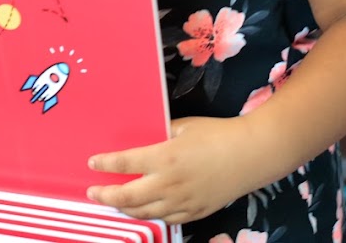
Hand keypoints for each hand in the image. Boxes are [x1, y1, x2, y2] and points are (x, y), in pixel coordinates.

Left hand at [86, 116, 267, 225]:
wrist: (252, 155)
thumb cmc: (218, 134)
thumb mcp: (184, 126)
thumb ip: (160, 133)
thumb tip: (145, 137)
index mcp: (164, 158)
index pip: (124, 164)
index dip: (104, 164)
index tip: (93, 162)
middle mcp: (169, 184)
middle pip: (127, 197)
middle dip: (105, 195)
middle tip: (94, 192)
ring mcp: (182, 202)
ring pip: (144, 213)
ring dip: (125, 209)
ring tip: (114, 202)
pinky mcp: (195, 212)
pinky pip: (166, 219)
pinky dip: (150, 216)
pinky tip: (144, 210)